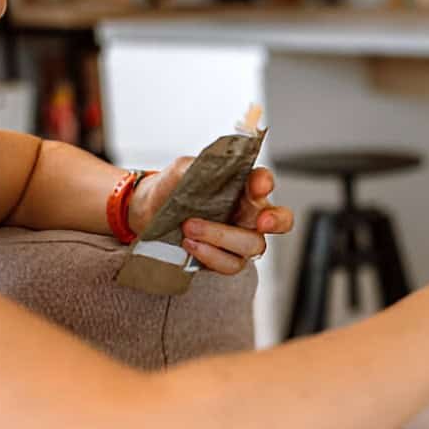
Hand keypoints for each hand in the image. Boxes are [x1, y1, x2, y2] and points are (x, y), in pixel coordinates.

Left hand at [128, 159, 293, 274]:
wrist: (148, 214)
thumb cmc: (171, 190)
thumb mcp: (183, 169)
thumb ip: (203, 165)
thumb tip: (217, 165)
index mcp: (243, 188)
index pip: (264, 182)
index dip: (266, 183)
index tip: (258, 184)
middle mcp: (248, 214)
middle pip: (280, 220)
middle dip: (276, 220)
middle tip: (263, 221)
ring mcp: (240, 239)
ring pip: (252, 245)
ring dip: (222, 236)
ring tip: (190, 227)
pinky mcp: (226, 259)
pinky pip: (231, 264)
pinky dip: (211, 255)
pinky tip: (191, 244)